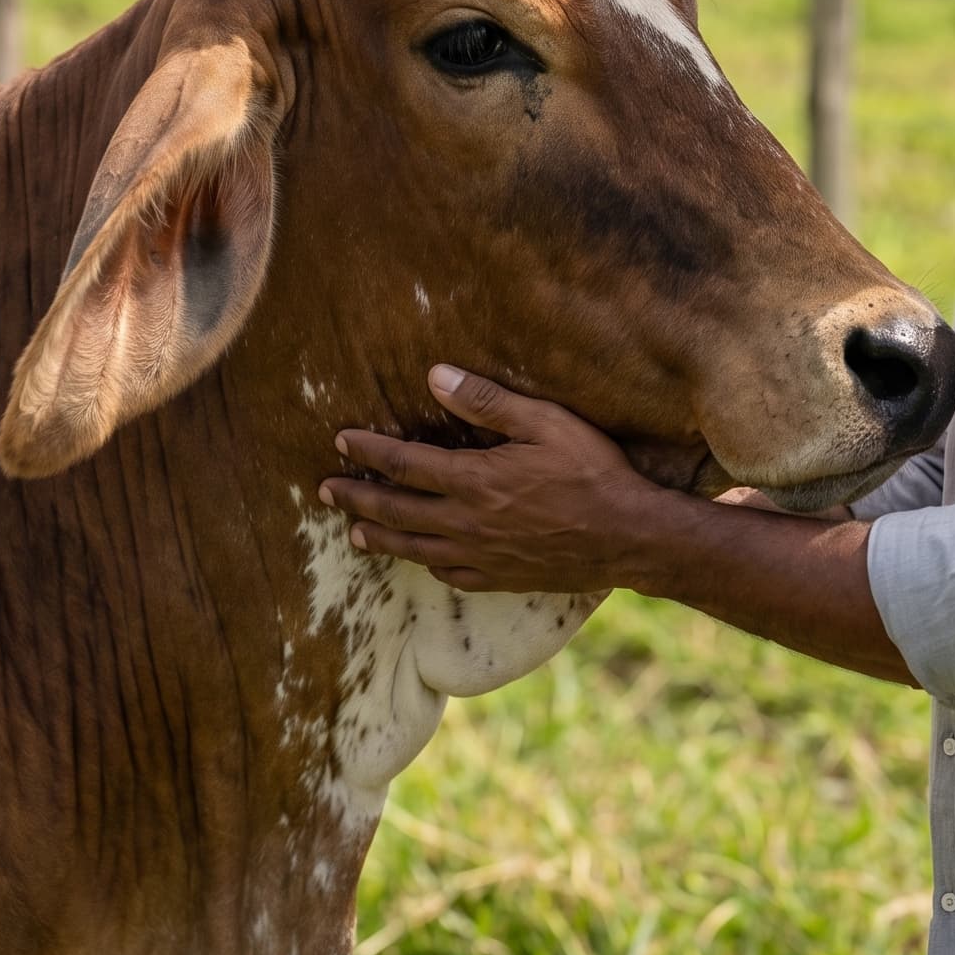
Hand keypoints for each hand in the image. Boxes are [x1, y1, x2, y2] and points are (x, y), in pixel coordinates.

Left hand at [318, 364, 671, 593]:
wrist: (629, 536)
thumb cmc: (592, 471)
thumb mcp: (545, 422)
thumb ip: (487, 401)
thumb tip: (434, 376)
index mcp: (474, 480)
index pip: (404, 464)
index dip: (367, 452)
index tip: (340, 441)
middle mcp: (467, 522)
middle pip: (395, 510)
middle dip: (356, 497)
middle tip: (326, 490)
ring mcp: (481, 556)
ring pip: (413, 548)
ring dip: (378, 536)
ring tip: (354, 531)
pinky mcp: (500, 578)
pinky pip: (448, 574)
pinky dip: (426, 563)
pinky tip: (420, 558)